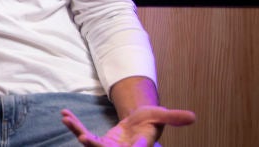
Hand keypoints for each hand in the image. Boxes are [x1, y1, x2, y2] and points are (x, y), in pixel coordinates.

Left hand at [61, 105, 195, 146]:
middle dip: (96, 146)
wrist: (138, 125)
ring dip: (79, 132)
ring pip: (92, 144)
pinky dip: (74, 125)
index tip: (133, 145)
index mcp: (139, 146)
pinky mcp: (99, 142)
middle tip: (86, 138)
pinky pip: (83, 134)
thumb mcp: (161, 115)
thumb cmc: (150, 121)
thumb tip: (194, 116)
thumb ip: (174, 118)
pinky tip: (64, 114)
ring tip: (68, 121)